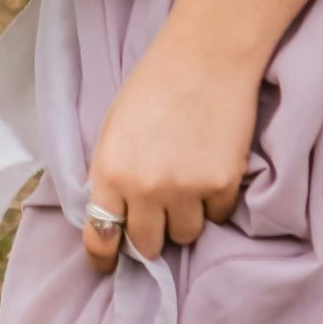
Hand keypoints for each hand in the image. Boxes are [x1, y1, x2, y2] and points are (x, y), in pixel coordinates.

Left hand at [82, 19, 258, 271]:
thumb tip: (110, 212)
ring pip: (185, 235)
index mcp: (109, 171)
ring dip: (183, 217)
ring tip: (184, 179)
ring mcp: (186, 190)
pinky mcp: (222, 185)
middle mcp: (145, 188)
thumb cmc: (151, 87)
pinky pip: (216, 215)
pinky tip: (208, 165)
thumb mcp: (113, 128)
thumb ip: (110, 172)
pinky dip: (213, 200)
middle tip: (156, 212)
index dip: (103, 256)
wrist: (203, 58)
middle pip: (147, 246)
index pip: (100, 236)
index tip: (107, 264)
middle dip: (150, 234)